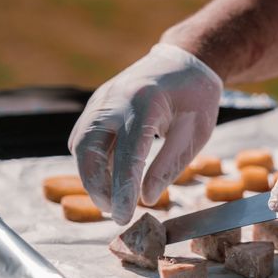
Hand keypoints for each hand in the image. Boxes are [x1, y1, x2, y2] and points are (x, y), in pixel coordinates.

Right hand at [69, 44, 222, 224]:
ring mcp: (102, 100)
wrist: (185, 61)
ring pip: (81, 144)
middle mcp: (115, 99)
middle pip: (89, 148)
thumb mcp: (194, 134)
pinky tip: (109, 179)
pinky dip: (92, 161)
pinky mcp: (97, 104)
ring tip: (112, 201)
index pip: (128, 154)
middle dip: (96, 186)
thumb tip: (145, 198)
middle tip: (114, 213)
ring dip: (91, 176)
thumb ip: (168, 166)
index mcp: (145, 104)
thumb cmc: (195, 98)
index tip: (123, 217)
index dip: (123, 189)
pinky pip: (84, 136)